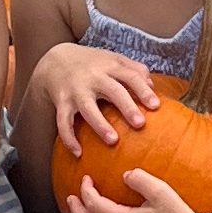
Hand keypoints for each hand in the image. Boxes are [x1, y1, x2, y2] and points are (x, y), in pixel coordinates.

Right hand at [38, 43, 159, 157]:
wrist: (55, 60)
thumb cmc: (92, 63)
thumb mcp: (113, 59)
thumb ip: (134, 69)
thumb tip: (152, 86)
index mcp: (110, 66)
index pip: (130, 76)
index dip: (143, 90)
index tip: (156, 106)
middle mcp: (93, 77)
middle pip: (112, 90)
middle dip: (126, 107)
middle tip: (140, 124)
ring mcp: (76, 90)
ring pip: (87, 107)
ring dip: (100, 124)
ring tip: (113, 140)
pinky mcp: (62, 102)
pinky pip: (63, 122)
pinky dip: (68, 138)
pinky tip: (78, 153)